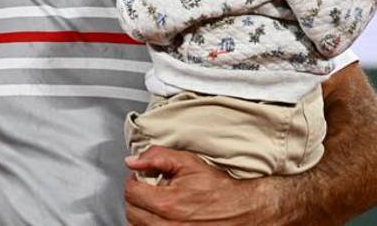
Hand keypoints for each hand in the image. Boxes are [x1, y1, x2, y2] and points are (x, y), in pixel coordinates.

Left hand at [124, 147, 281, 224]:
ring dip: (142, 214)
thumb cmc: (219, 188)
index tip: (142, 179)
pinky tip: (162, 217)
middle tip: (148, 191)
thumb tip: (132, 161)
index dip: (134, 181)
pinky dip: (151, 225)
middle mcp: (169, 224)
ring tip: (155, 204)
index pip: (131, 193)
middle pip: (132, 212)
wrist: (245, 210)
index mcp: (168, 203)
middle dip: (137, 198)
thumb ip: (157, 157)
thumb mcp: (189, 163)